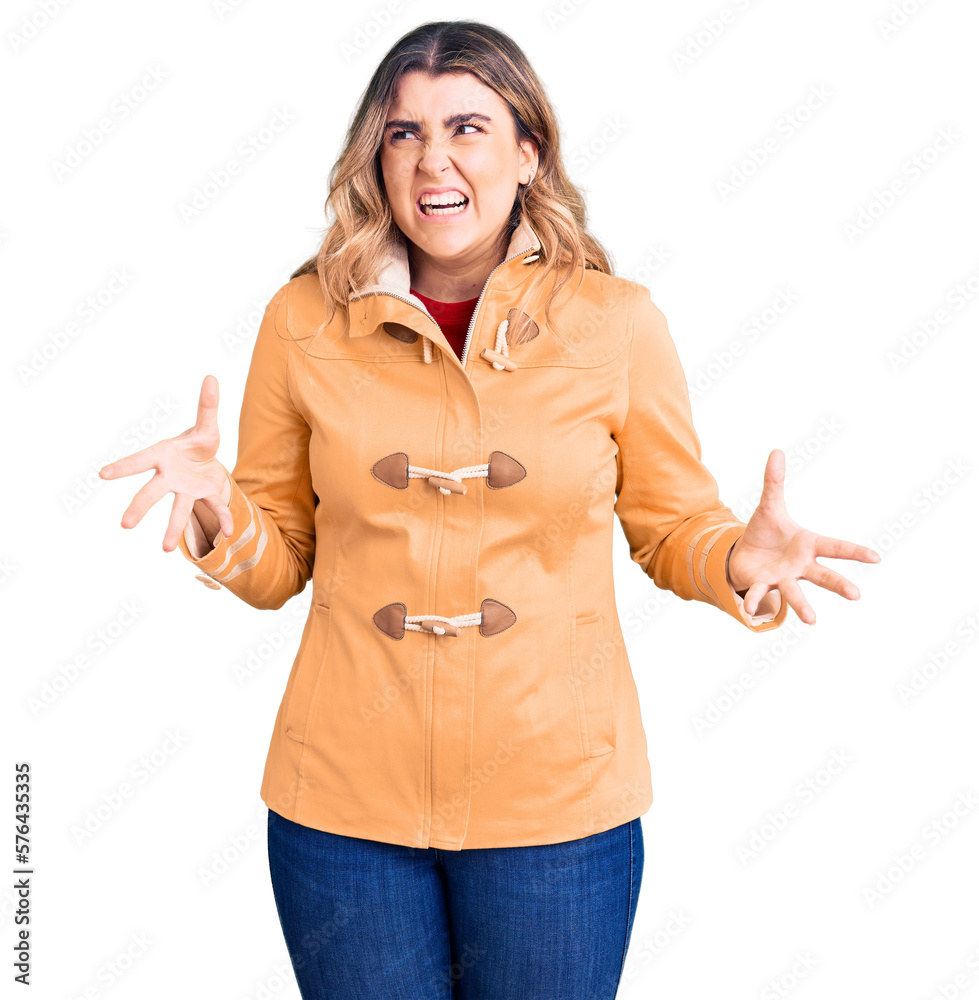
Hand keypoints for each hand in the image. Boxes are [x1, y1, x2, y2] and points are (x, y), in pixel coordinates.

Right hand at [99, 375, 233, 552]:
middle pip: (152, 492)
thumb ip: (208, 405)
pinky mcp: (205, 497)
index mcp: (164, 456)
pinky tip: (227, 533)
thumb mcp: (207, 425)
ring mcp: (186, 490)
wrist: (210, 462)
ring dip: (173, 529)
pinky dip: (222, 519)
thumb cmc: (198, 443)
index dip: (123, 467)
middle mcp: (170, 477)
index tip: (103, 474)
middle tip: (125, 524)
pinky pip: (213, 509)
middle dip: (139, 507)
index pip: (140, 460)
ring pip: (178, 510)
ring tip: (167, 550)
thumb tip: (212, 377)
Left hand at [726, 448, 880, 624]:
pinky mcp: (763, 585)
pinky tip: (751, 609)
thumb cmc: (765, 533)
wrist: (743, 554)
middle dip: (839, 585)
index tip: (876, 557)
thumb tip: (776, 451)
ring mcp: (783, 578)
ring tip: (812, 620)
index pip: (835, 547)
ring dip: (802, 605)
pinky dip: (757, 601)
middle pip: (824, 576)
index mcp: (807, 545)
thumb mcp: (769, 506)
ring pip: (795, 593)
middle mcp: (800, 566)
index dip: (854, 552)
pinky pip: (760, 594)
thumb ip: (774, 482)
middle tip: (856, 595)